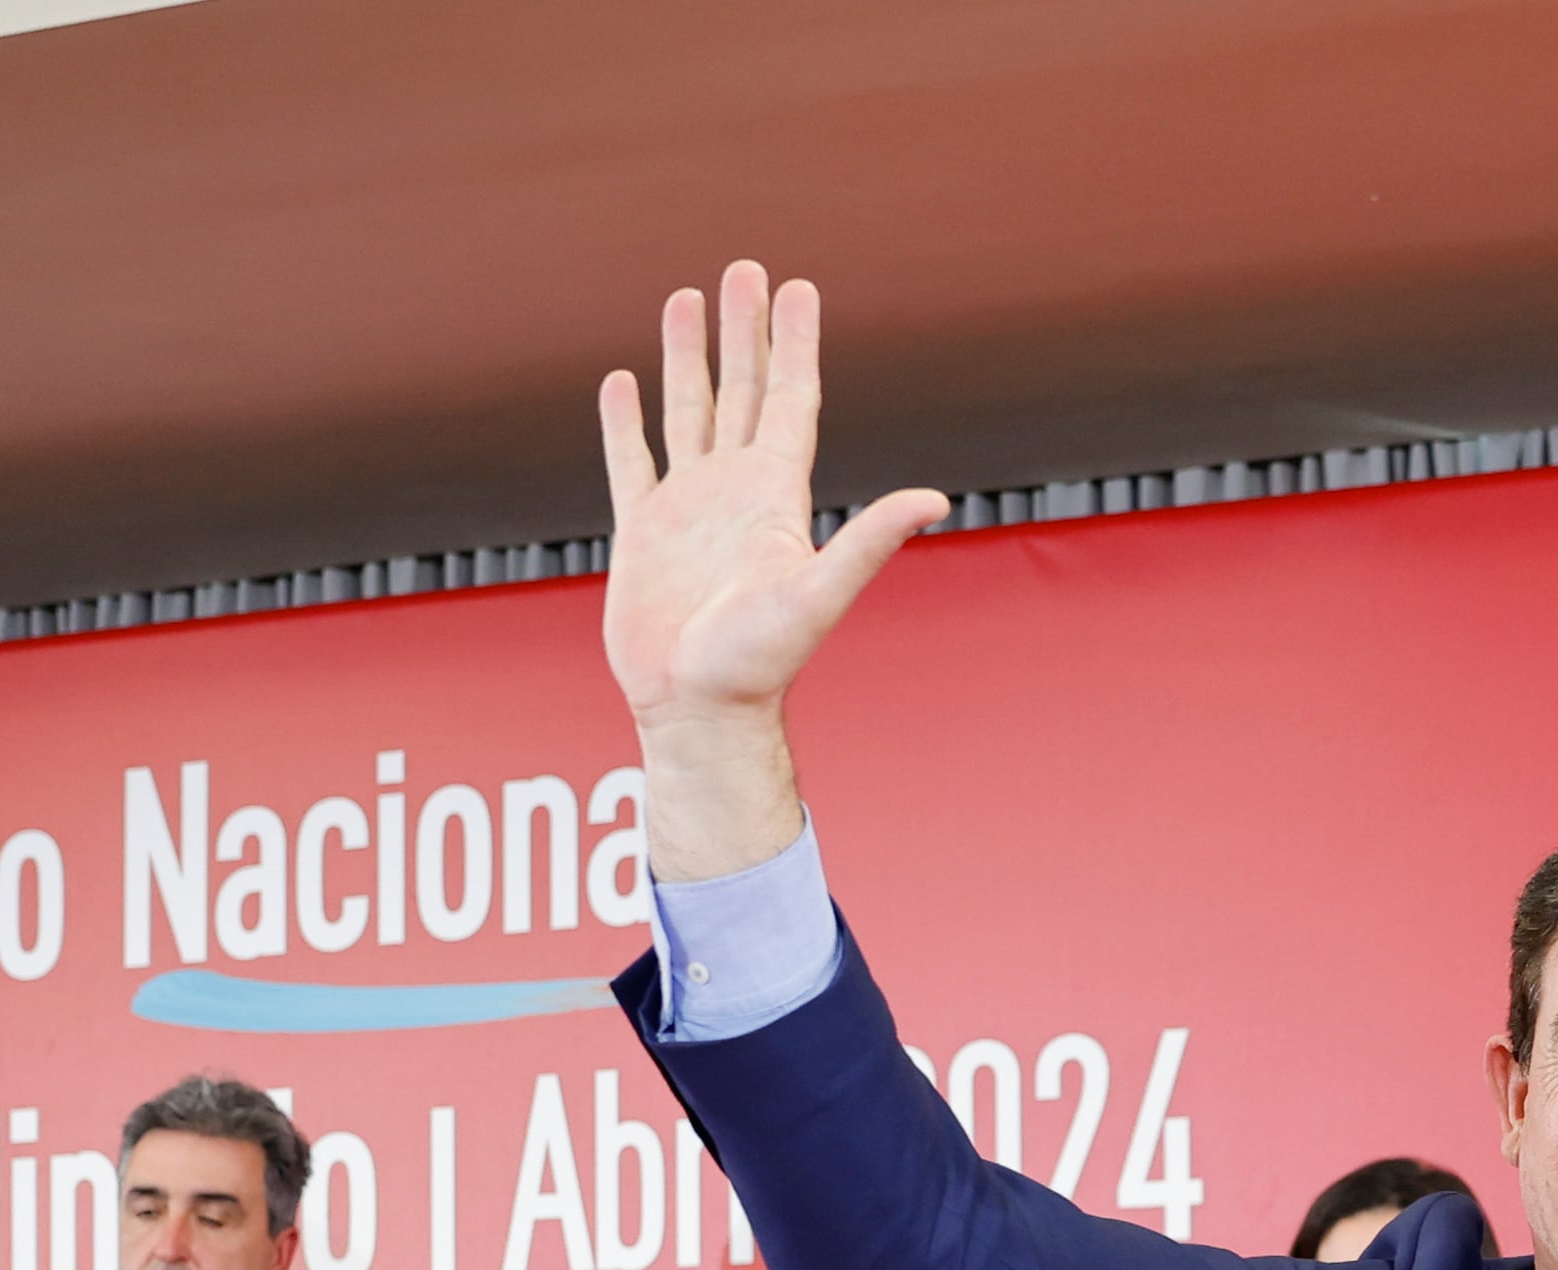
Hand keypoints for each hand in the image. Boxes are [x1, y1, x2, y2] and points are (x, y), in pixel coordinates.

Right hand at [600, 263, 948, 882]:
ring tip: (684, 299)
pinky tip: (622, 383)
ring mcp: (688, 511)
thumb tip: (935, 497)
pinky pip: (632, 462)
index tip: (795, 286)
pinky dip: (625, 421)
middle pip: (744, 391)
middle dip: (744, 330)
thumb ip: (870, 541)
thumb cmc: (759, 665)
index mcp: (776, 496)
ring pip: (689, 412)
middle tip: (744, 269)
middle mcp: (734, 493)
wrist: (698, 713)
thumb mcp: (818, 593)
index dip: (794, 343)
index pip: (790, 400)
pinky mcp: (642, 534)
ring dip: (688, 357)